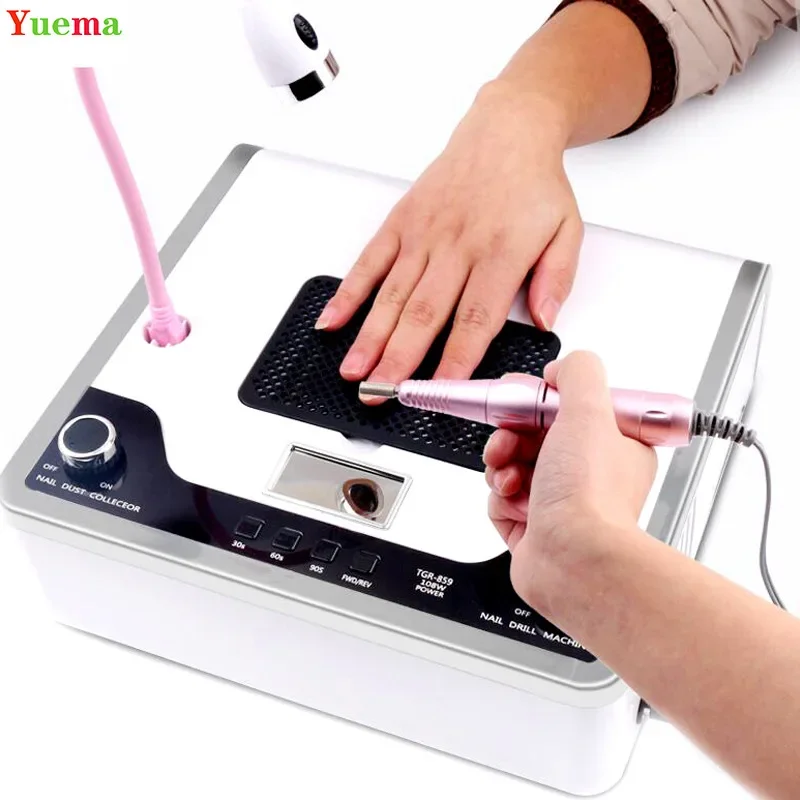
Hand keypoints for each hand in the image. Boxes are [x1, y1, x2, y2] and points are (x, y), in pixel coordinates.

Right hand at [315, 81, 582, 389]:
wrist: (506, 130)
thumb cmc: (533, 184)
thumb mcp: (566, 229)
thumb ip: (557, 278)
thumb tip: (546, 320)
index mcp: (500, 253)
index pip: (476, 317)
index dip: (455, 358)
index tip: (438, 390)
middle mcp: (457, 246)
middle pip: (424, 313)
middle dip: (399, 359)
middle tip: (380, 393)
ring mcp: (424, 235)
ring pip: (393, 294)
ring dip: (370, 336)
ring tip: (354, 371)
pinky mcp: (401, 222)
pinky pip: (370, 261)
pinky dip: (349, 292)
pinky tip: (334, 321)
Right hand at [483, 352, 656, 612]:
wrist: (573, 560)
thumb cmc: (589, 497)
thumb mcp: (590, 411)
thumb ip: (578, 373)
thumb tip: (561, 368)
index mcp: (613, 446)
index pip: (570, 409)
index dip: (542, 402)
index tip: (526, 398)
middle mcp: (588, 475)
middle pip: (535, 435)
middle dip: (513, 433)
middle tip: (510, 437)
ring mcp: (560, 502)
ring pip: (514, 464)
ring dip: (502, 462)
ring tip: (508, 473)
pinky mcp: (533, 527)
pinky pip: (502, 497)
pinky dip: (499, 494)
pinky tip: (509, 496)